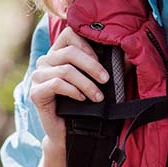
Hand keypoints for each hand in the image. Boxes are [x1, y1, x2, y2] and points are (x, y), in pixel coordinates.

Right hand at [29, 26, 109, 147]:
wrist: (68, 133)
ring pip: (65, 70)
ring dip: (86, 84)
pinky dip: (73, 91)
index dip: (88, 45)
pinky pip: (56, 84)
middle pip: (70, 52)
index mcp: (58, 52)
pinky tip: (82, 99)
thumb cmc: (84, 104)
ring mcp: (37, 76)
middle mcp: (45, 61)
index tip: (103, 61)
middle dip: (92, 66)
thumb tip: (132, 48)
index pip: (69, 33)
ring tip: (98, 96)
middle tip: (106, 80)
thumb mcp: (98, 79)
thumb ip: (111, 63)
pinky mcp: (35, 93)